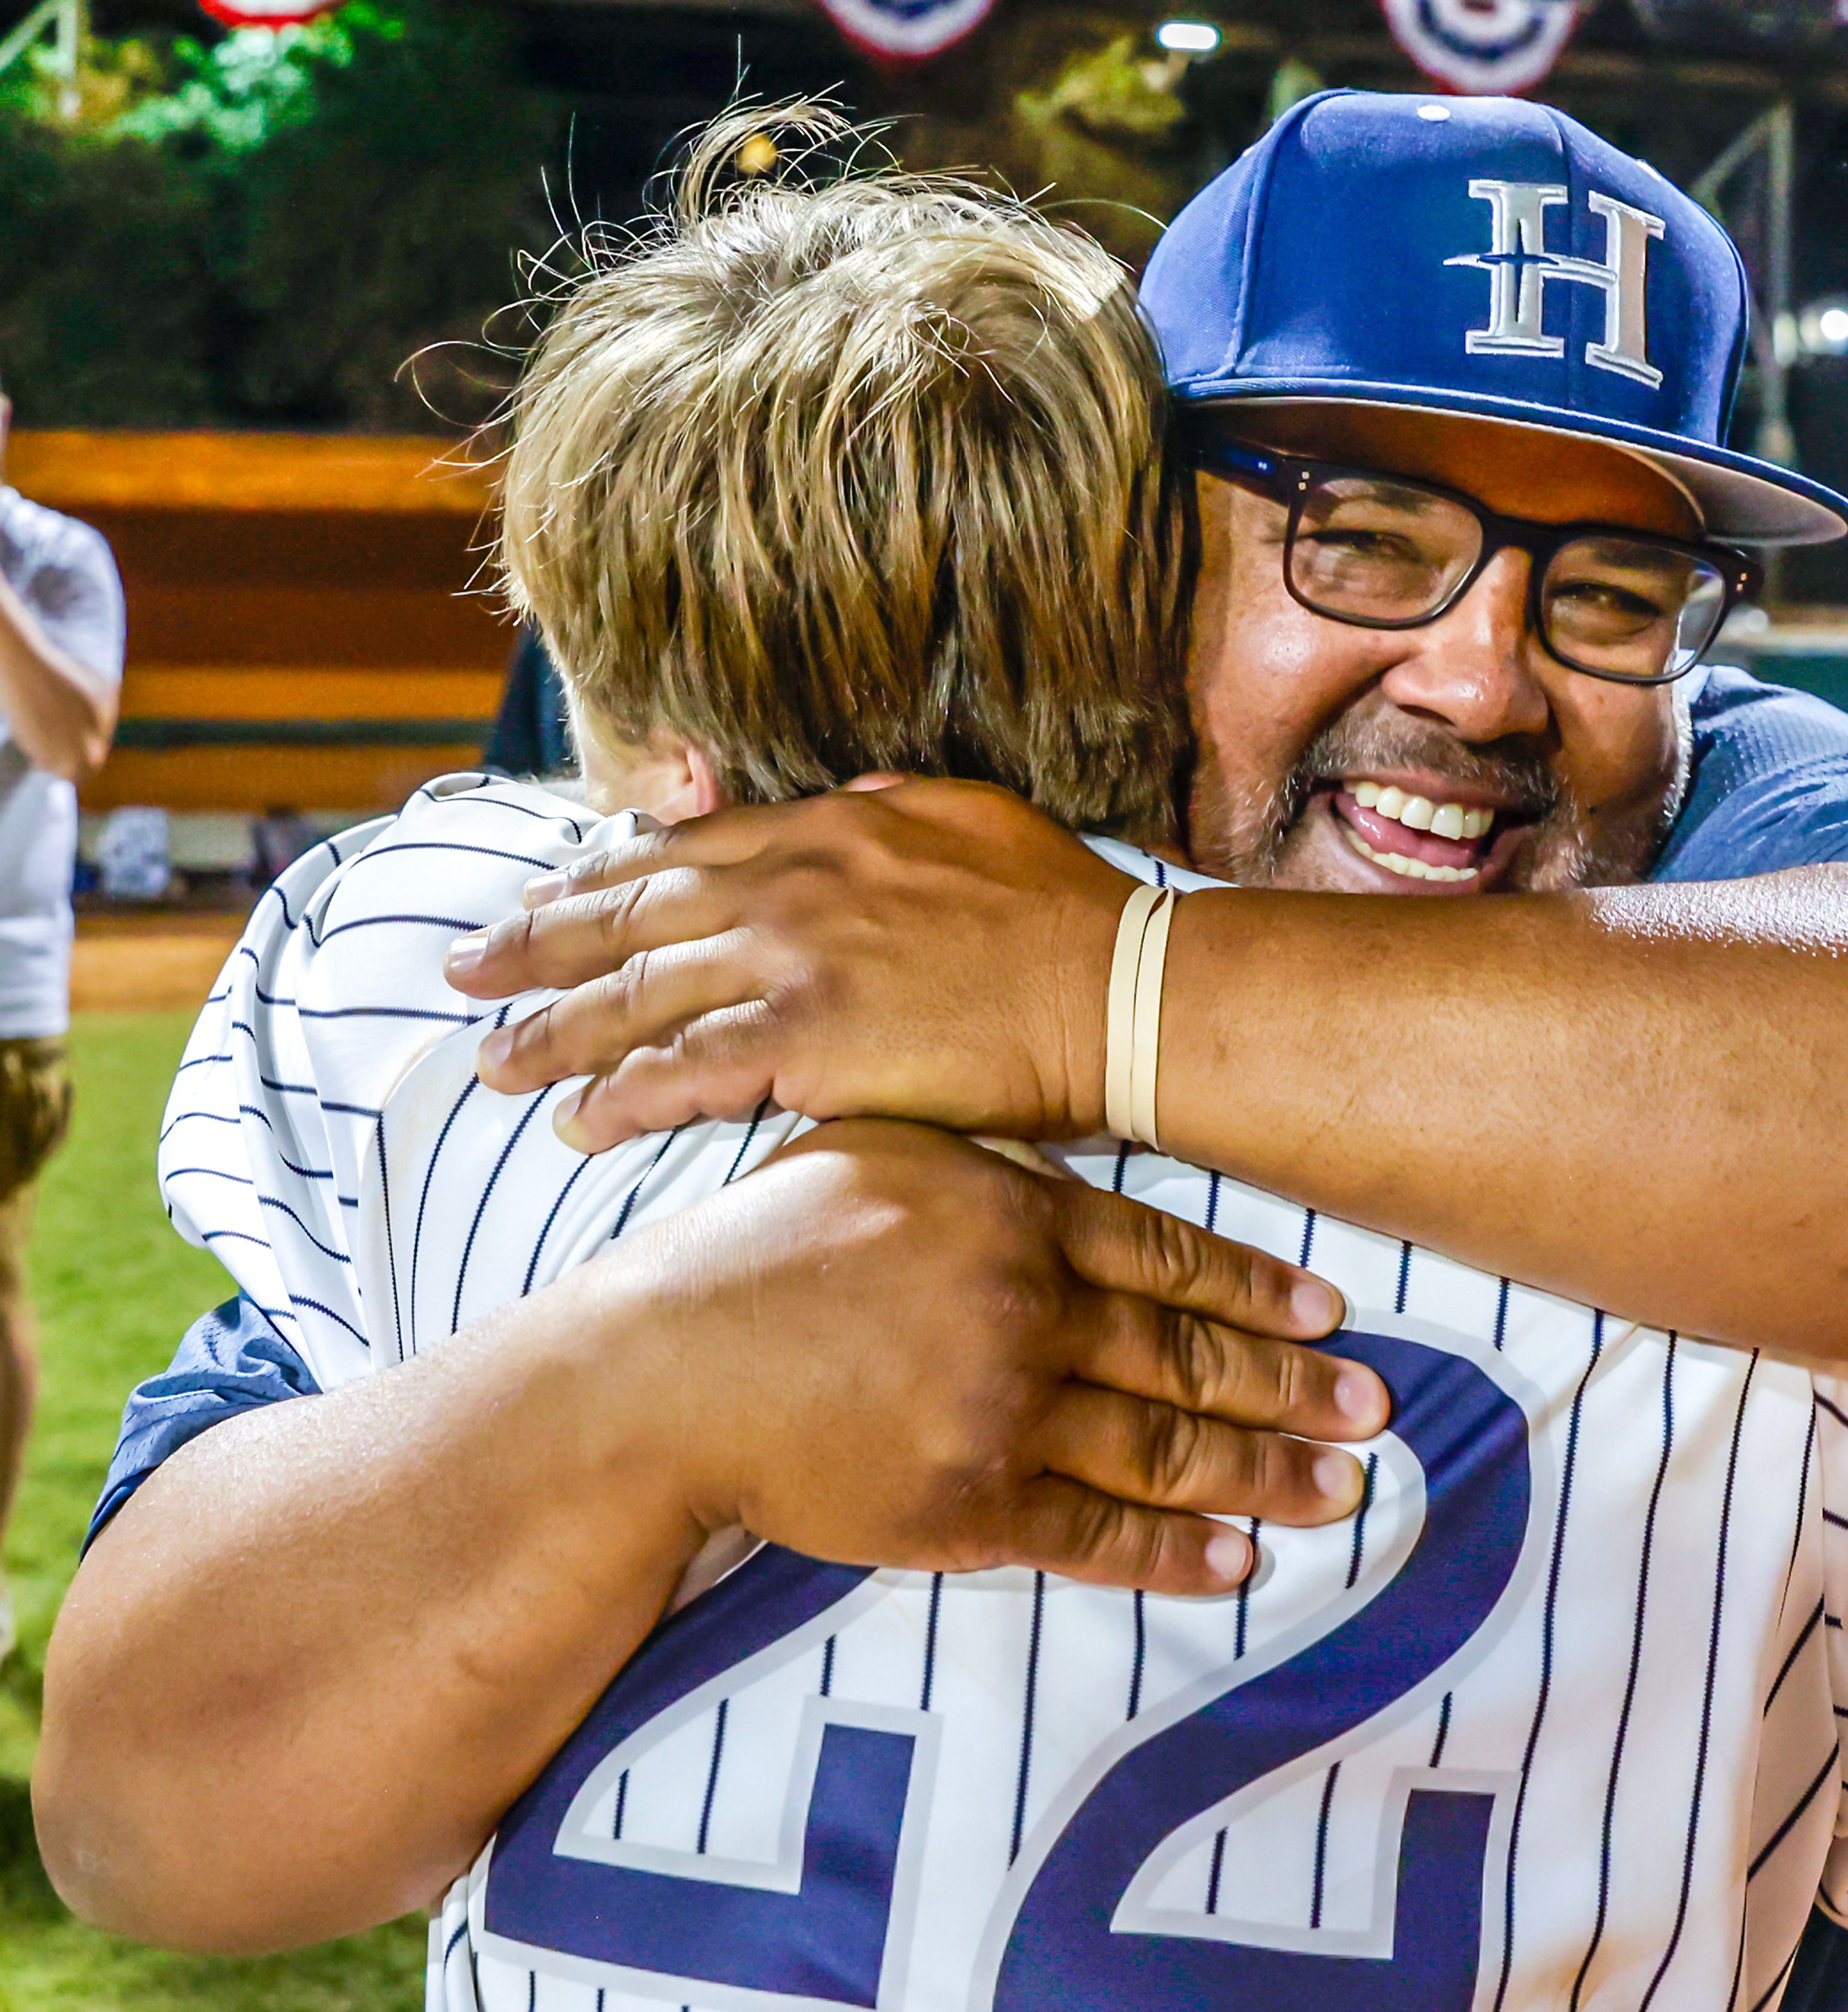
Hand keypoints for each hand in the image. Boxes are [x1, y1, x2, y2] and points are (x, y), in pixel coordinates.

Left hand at [446, 780, 1130, 1150]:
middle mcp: (792, 884)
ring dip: (552, 1029)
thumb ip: (901, 804)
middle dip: (535, 943)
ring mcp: (794, 960)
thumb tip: (859, 794)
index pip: (680, 851)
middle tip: (464, 972)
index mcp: (829, 828)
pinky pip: (685, 1071)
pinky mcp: (808, 1042)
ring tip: (494, 1060)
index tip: (543, 900)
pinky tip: (576, 1119)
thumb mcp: (976, 819)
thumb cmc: (1065, 914)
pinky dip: (621, 1094)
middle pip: (630, 915)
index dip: (597, 880)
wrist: (1121, 989)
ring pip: (636, 993)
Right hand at [597, 1118, 1386, 1595]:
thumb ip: (989, 1171)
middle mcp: (1026, 1310)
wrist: (660, 1374)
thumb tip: (1084, 1190)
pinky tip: (1237, 1559)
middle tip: (1376, 1409)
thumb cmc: (760, 1252)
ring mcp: (1001, 1414)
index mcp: (1011, 1213)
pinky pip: (1095, 1539)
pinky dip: (1175, 1553)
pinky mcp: (964, 1508)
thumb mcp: (876, 1162)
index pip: (1171, 1255)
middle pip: (1191, 1354)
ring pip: (1165, 1449)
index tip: (1331, 1313)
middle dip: (1296, 1388)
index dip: (1262, 1288)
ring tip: (1343, 1489)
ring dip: (1267, 1473)